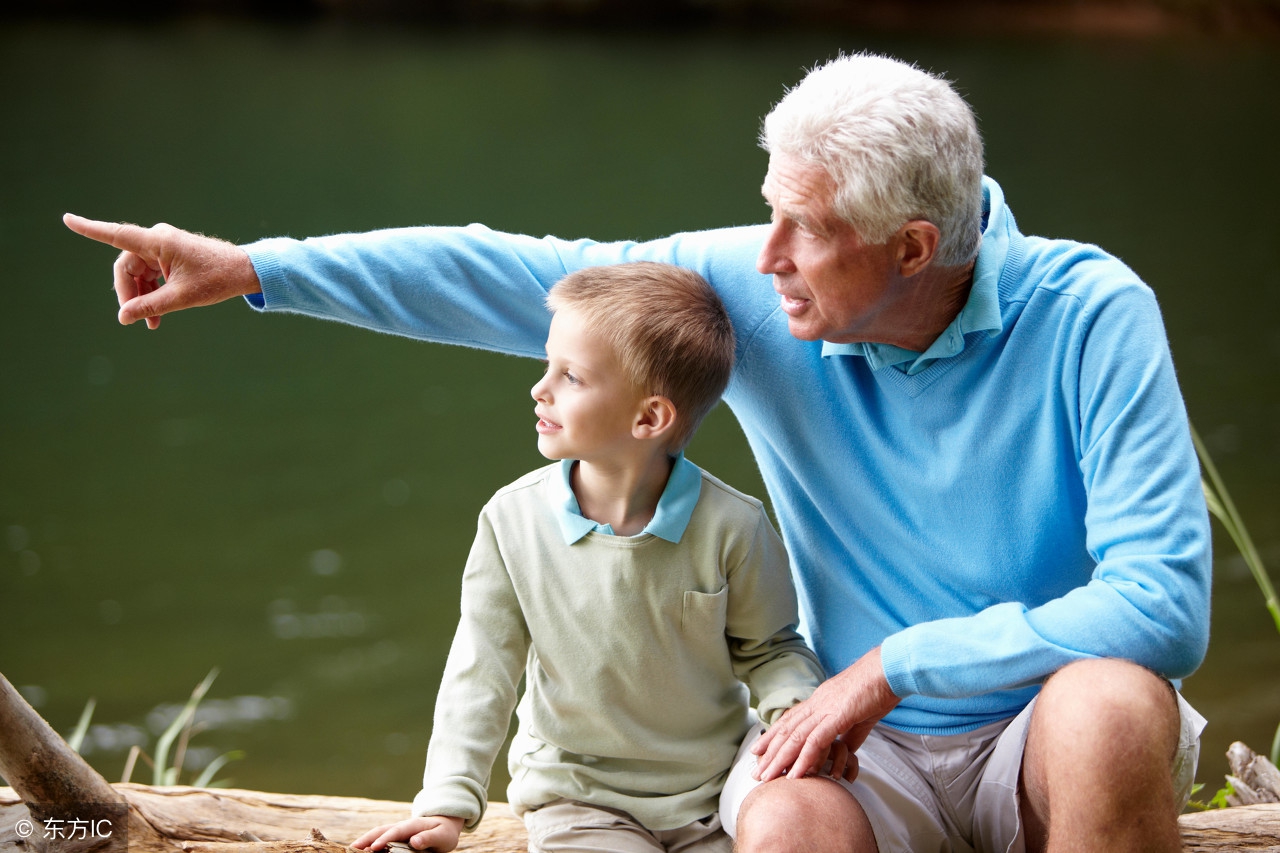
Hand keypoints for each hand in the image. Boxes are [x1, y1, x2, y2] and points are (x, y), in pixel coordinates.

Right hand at [63, 213, 260, 328]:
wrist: (244, 272)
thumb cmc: (217, 279)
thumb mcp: (181, 297)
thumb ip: (150, 307)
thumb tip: (123, 317)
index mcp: (159, 241)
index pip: (117, 234)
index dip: (90, 229)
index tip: (67, 219)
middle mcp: (158, 239)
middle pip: (126, 266)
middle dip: (128, 293)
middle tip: (134, 319)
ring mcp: (164, 247)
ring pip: (138, 273)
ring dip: (141, 297)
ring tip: (150, 324)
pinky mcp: (170, 256)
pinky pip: (150, 274)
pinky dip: (151, 293)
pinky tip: (155, 316)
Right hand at [351, 815, 463, 851]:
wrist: (446, 823)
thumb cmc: (444, 832)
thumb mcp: (442, 836)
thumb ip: (429, 838)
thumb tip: (415, 841)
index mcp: (414, 825)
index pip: (396, 831)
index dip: (385, 839)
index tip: (374, 848)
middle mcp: (402, 826)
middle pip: (382, 830)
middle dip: (367, 838)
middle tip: (353, 848)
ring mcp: (398, 830)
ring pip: (378, 832)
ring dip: (365, 839)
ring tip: (353, 848)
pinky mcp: (396, 835)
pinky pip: (380, 836)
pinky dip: (370, 841)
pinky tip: (362, 848)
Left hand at [751, 647, 899, 781]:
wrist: (890, 669)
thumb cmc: (878, 689)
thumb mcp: (861, 715)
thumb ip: (851, 734)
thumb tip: (846, 750)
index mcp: (821, 700)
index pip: (791, 720)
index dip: (774, 736)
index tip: (760, 750)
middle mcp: (817, 703)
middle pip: (787, 731)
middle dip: (770, 753)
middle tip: (756, 771)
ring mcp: (826, 709)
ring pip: (796, 738)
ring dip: (780, 760)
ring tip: (767, 778)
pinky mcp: (838, 716)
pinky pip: (816, 741)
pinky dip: (804, 759)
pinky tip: (795, 774)